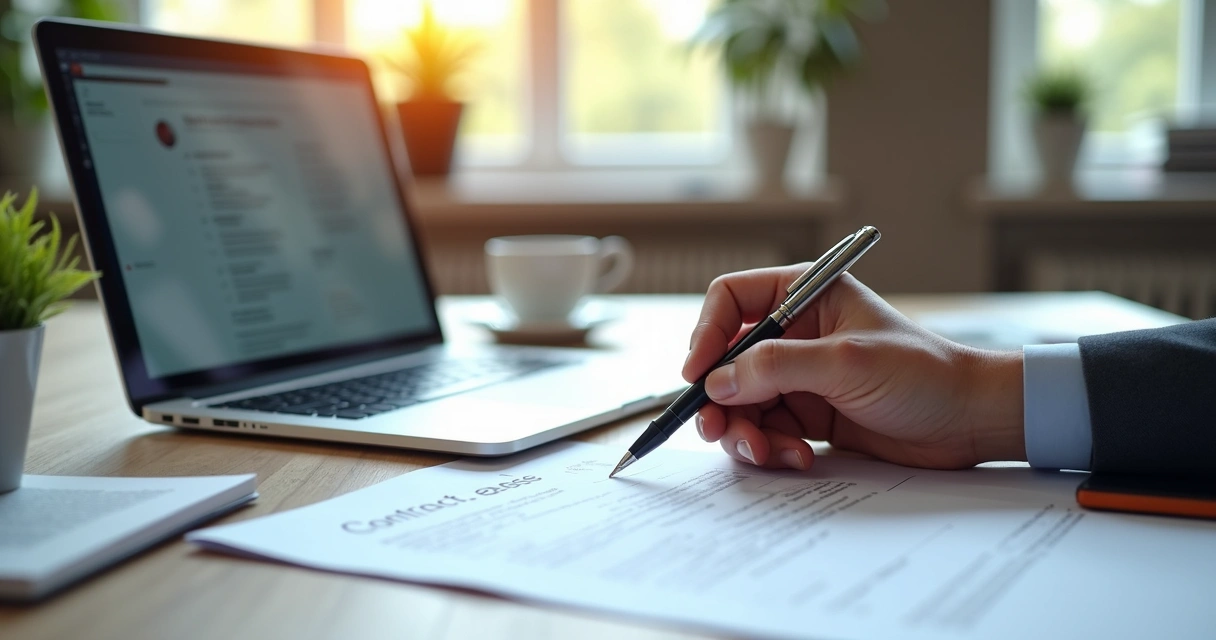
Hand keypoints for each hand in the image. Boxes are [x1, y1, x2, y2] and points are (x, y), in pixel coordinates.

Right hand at [683, 267, 1024, 470]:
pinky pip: (765, 428)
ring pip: (741, 401)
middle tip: (719, 429)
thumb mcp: (846, 362)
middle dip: (719, 398)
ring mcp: (800, 375)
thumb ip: (777, 368)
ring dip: (743, 431)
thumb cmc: (923, 374)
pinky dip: (770, 447)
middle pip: (726, 360)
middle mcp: (795, 332)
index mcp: (804, 295)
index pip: (731, 300)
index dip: (707, 334)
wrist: (969, 420)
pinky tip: (797, 457)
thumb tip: (718, 381)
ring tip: (766, 452)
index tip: (697, 374)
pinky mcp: (808, 413)